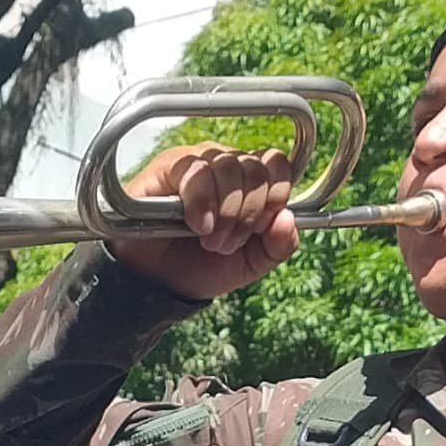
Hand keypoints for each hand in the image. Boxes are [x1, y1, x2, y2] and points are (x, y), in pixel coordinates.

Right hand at [124, 142, 305, 301]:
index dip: (276, 194)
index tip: (261, 227)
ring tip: (209, 240)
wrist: (157, 283)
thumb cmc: (201, 267)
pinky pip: (195, 170)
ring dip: (225, 212)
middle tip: (226, 244)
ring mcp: (198, 162)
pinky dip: (202, 201)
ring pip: (228, 167)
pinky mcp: (168, 166)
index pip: (276, 163)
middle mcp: (226, 165)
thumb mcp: (251, 264)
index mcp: (250, 182)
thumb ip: (279, 246)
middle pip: (255, 167)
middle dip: (247, 214)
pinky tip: (198, 225)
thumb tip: (287, 217)